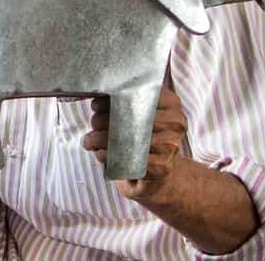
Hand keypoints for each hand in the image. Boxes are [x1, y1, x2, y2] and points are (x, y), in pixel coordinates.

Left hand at [82, 88, 186, 203]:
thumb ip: (124, 102)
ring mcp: (171, 146)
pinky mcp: (162, 167)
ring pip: (128, 139)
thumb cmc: (144, 135)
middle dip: (105, 119)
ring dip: (102, 139)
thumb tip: (97, 100)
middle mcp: (175, 122)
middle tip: (92, 122)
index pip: (139, 93)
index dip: (113, 98)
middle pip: (132, 116)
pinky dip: (110, 157)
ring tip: (89, 140)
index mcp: (171, 103)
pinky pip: (130, 160)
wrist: (160, 170)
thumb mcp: (139, 113)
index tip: (96, 104)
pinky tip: (100, 153)